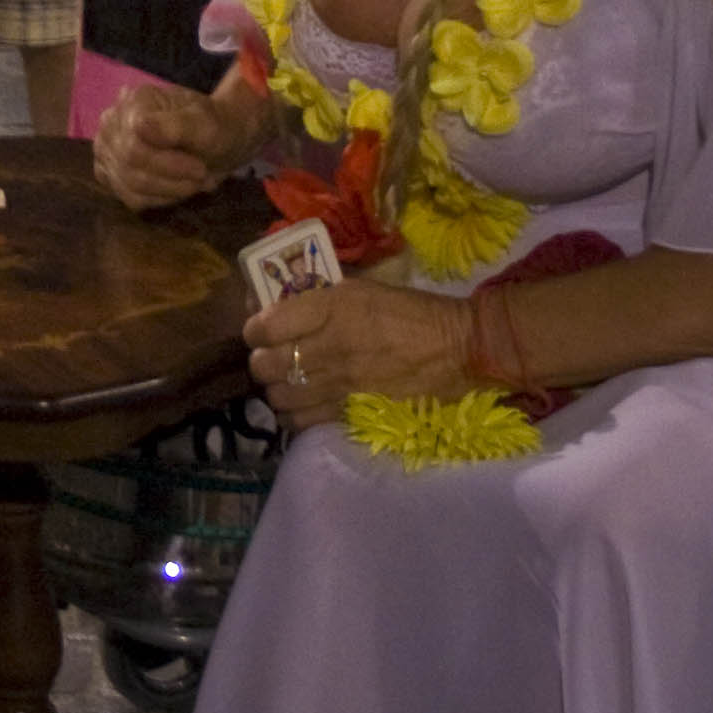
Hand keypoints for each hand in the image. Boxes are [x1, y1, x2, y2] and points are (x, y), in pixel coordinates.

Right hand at [94, 81, 243, 210]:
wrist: (216, 141)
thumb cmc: (214, 128)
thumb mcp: (206, 125)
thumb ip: (176, 125)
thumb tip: (140, 127)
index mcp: (135, 101)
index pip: (135, 146)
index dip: (168, 164)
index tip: (200, 169)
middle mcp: (112, 121)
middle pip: (129, 166)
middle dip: (171, 179)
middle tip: (201, 176)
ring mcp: (107, 148)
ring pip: (129, 186)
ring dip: (169, 190)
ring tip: (193, 182)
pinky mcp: (111, 173)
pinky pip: (130, 197)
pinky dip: (160, 198)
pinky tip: (177, 187)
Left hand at [245, 272, 471, 435]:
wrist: (459, 349)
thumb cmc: (411, 313)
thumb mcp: (362, 290)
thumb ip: (319, 297)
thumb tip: (278, 302)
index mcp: (331, 307)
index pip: (265, 325)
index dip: (254, 328)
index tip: (260, 329)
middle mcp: (329, 346)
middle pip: (264, 364)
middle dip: (261, 360)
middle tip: (273, 356)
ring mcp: (340, 384)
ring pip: (278, 396)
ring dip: (276, 389)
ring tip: (287, 382)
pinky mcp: (352, 412)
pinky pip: (301, 422)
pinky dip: (293, 415)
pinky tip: (302, 404)